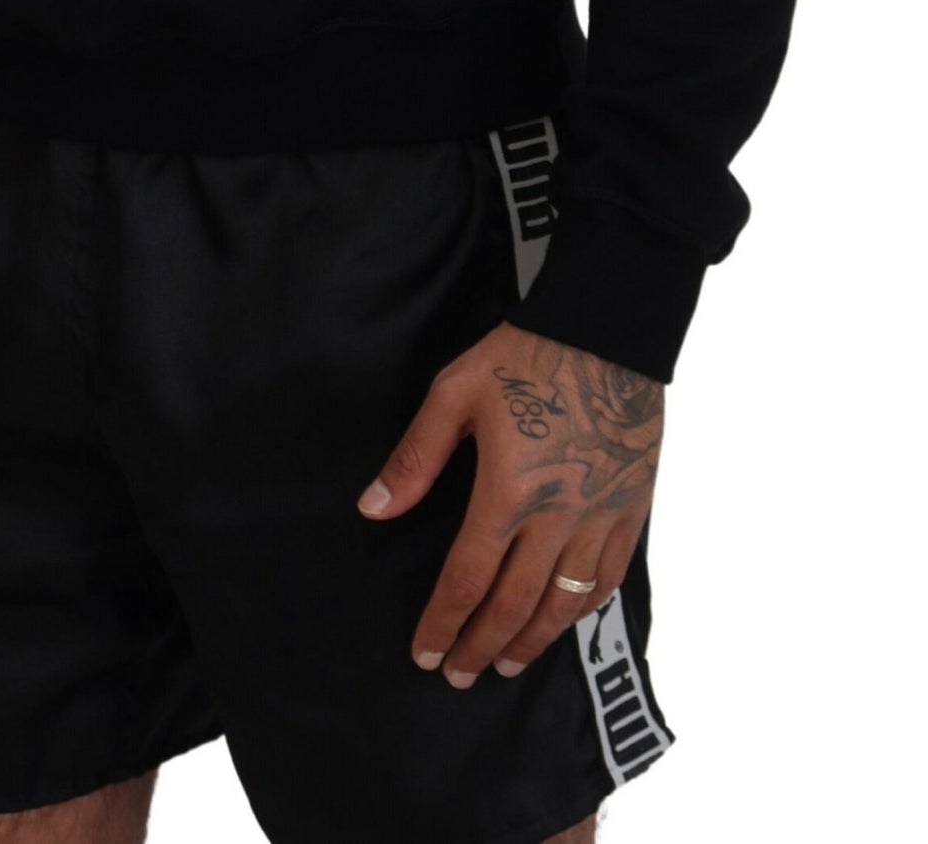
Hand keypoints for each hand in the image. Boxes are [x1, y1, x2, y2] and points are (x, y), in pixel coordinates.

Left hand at [356, 320, 662, 684]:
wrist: (605, 329)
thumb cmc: (524, 357)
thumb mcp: (454, 394)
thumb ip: (415, 458)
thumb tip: (373, 509)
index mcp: (507, 492)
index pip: (467, 579)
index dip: (443, 623)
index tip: (425, 654)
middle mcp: (556, 517)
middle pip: (515, 604)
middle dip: (481, 645)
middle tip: (458, 675)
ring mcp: (600, 516)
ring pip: (564, 602)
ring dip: (532, 641)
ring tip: (505, 663)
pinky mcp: (631, 507)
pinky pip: (607, 577)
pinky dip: (582, 608)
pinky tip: (564, 620)